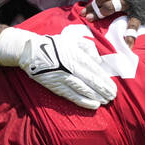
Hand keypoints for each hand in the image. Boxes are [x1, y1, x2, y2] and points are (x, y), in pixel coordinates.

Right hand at [0, 26, 116, 109]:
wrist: (30, 51)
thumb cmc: (53, 44)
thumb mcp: (72, 39)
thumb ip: (88, 48)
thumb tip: (99, 60)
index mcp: (76, 54)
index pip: (95, 69)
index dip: (105, 80)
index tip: (114, 87)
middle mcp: (71, 66)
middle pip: (91, 80)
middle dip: (103, 90)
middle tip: (113, 97)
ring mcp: (63, 77)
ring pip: (83, 89)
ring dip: (96, 96)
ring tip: (105, 102)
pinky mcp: (55, 85)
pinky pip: (71, 95)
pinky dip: (83, 101)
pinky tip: (93, 105)